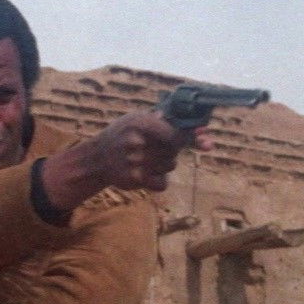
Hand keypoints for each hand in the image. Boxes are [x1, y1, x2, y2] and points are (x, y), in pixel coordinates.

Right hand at [40, 110, 211, 210]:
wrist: (96, 158)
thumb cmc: (122, 135)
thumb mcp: (136, 119)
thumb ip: (163, 121)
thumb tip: (199, 126)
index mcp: (139, 122)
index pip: (174, 134)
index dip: (193, 138)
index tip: (207, 142)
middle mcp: (135, 141)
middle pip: (173, 152)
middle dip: (171, 152)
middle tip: (156, 149)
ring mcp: (133, 162)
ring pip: (169, 166)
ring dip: (164, 165)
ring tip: (146, 160)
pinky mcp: (133, 180)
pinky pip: (162, 183)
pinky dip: (159, 180)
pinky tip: (147, 174)